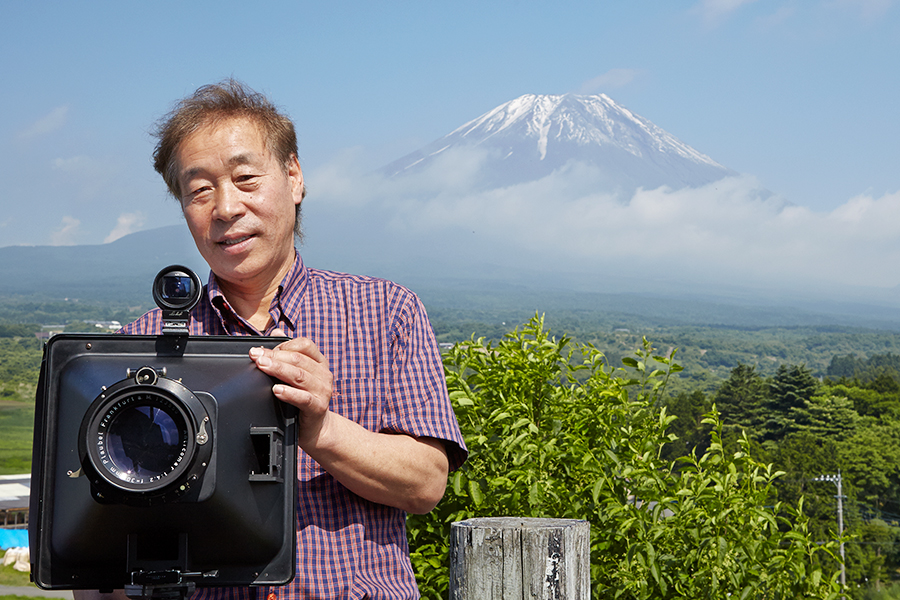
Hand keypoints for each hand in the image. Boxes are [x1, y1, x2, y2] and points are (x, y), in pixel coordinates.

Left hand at [249, 331, 333, 446]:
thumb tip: (276, 332)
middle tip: (256, 356)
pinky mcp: (318, 407)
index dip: (283, 345)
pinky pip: (303, 398)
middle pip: (298, 359)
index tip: (264, 350)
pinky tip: (276, 390)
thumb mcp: (298, 373)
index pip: (305, 345)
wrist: (316, 427)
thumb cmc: (305, 398)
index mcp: (319, 362)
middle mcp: (324, 374)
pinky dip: (289, 393)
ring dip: (279, 370)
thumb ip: (288, 352)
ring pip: (300, 376)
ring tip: (262, 367)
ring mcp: (323, 391)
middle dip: (274, 356)